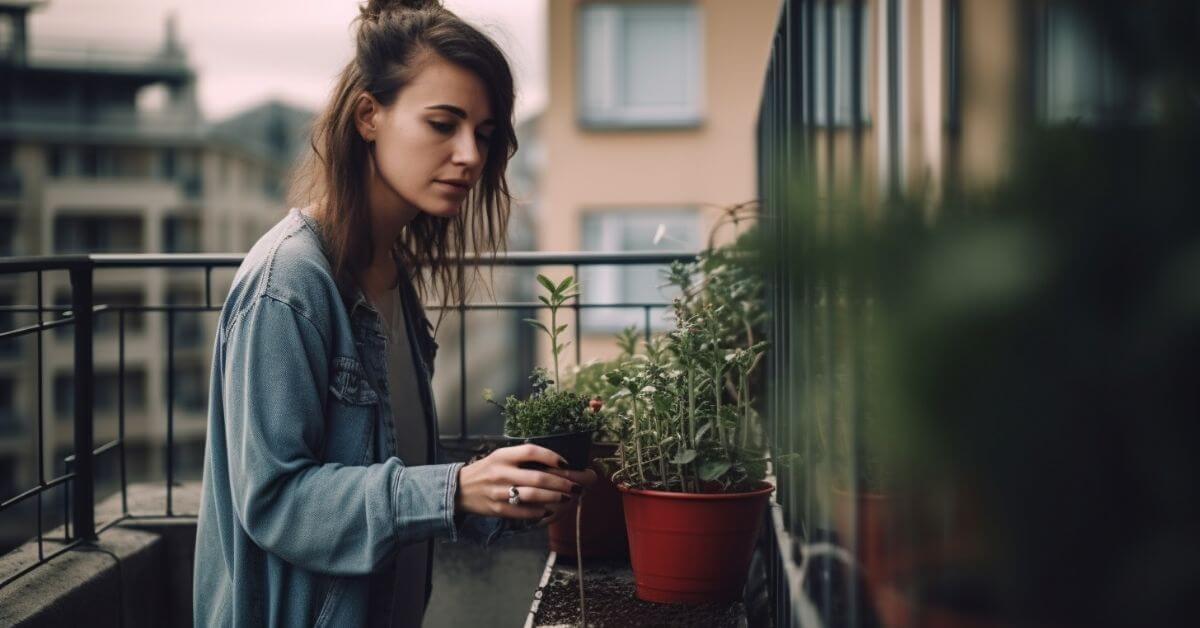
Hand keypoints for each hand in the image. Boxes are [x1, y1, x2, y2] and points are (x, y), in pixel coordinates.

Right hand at [455, 444, 596, 520]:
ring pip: (533, 495)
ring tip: (568, 497)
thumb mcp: (501, 457)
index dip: (551, 456)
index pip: (531, 451)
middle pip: (538, 477)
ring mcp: (499, 492)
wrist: (460, 489)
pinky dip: (539, 512)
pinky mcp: (498, 509)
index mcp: (503, 455)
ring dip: (555, 497)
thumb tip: (558, 464)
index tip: (567, 463)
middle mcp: (501, 472)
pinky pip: (523, 511)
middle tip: (579, 486)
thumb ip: (523, 458)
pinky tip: (549, 510)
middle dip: (563, 482)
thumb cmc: (488, 471)